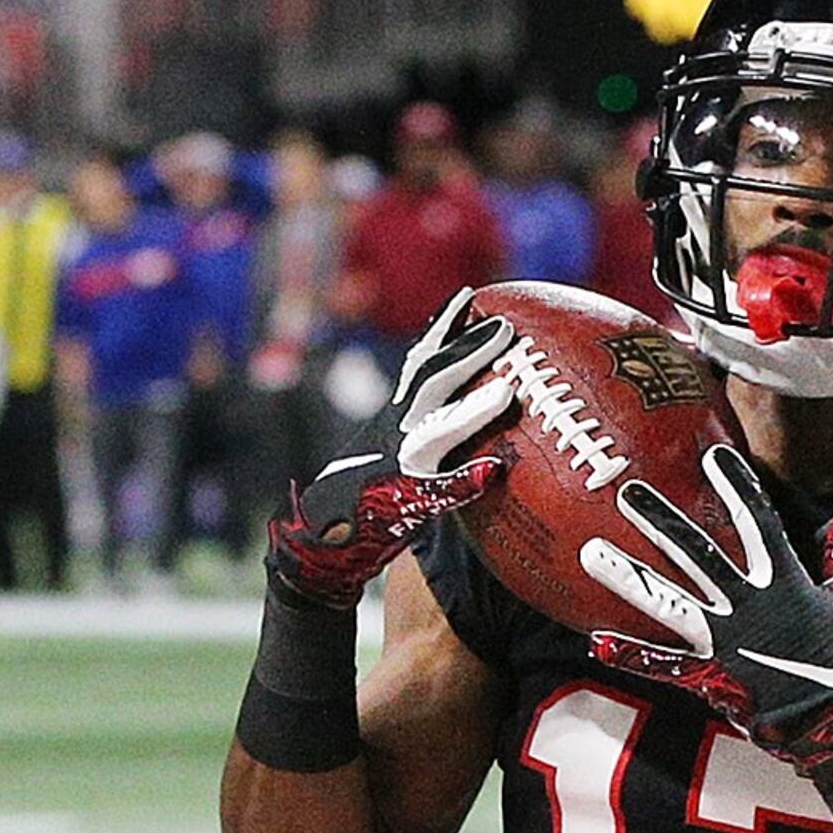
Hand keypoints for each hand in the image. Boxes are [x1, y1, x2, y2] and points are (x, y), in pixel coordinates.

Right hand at [263, 295, 513, 607]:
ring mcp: (397, 464)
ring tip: (508, 391)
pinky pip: (436, 491)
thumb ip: (436, 433)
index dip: (444, 327)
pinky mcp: (400, 501)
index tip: (472, 295)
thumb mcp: (402, 453)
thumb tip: (490, 417)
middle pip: (430, 381)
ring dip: (472, 410)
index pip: (420, 362)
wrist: (324, 538)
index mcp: (397, 416)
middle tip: (505, 328)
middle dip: (467, 351)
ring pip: (436, 430)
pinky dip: (464, 481)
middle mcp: (395, 431)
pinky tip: (494, 471)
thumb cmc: (375, 497)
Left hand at [580, 445, 832, 775]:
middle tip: (626, 490)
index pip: (759, 523)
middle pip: (699, 556)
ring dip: (628, 578)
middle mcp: (751, 606)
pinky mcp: (715, 677)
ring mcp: (729, 642)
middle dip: (662, 522)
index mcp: (786, 583)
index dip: (737, 487)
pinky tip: (598, 642)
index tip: (713, 454)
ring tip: (590, 554)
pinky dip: (633, 655)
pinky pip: (666, 665)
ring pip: (670, 603)